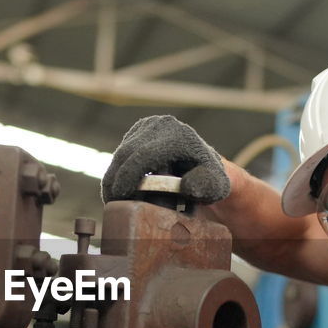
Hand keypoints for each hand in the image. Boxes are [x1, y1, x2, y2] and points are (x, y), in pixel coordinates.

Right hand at [102, 115, 230, 203]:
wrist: (205, 165)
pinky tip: (118, 190)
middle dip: (116, 180)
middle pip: (127, 153)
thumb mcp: (216, 186)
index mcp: (179, 135)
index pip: (145, 155)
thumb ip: (205, 186)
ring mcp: (148, 126)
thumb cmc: (210, 180)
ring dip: (113, 178)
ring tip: (112, 200)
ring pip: (120, 153)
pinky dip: (117, 172)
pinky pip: (121, 153)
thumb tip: (186, 185)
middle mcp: (162, 125)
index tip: (120, 195)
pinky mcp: (138, 132)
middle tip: (112, 203)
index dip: (128, 176)